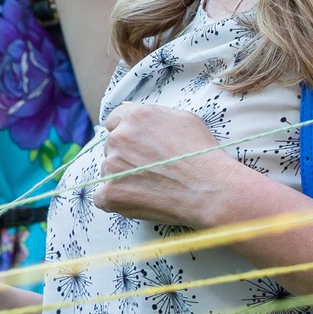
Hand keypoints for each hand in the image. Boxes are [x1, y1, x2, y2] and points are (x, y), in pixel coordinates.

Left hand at [91, 103, 253, 229]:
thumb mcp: (184, 119)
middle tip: (152, 167)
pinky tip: (139, 198)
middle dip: (126, 154)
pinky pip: (103, 195)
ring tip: (152, 184)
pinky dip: (117, 198)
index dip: (128, 132)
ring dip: (123, 175)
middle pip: (111, 146)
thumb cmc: (202, 154)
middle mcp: (118, 139)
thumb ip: (154, 115)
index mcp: (135, 117)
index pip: (115, 120)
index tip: (139, 143)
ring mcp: (111, 167)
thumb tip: (135, 116)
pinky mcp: (109, 194)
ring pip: (108, 170)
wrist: (209, 190)